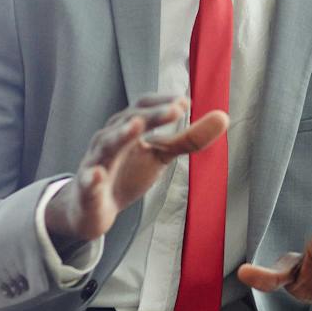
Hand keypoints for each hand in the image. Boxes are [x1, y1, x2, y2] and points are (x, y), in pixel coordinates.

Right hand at [46, 94, 228, 247]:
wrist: (93, 208)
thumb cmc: (128, 172)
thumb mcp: (161, 154)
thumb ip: (189, 138)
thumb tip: (224, 117)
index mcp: (127, 127)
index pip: (143, 107)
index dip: (163, 103)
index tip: (186, 102)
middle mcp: (109, 139)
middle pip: (129, 120)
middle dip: (153, 115)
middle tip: (177, 109)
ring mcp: (96, 163)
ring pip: (107, 145)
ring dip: (121, 134)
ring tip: (136, 126)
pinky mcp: (87, 190)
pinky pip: (87, 182)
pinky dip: (91, 178)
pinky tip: (96, 175)